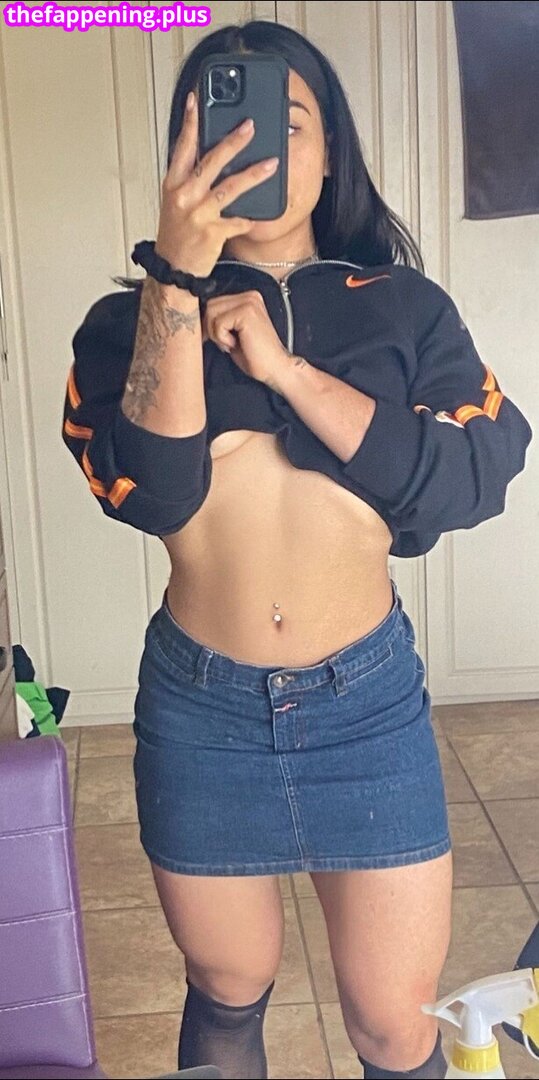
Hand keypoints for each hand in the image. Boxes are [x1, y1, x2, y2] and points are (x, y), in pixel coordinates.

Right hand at [155, 91, 279, 276]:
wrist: (173, 272)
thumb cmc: (174, 237)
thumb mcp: (174, 203)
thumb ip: (189, 180)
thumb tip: (210, 157)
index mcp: (172, 184)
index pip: (182, 146)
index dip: (190, 122)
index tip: (197, 100)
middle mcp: (184, 196)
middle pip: (211, 161)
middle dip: (233, 141)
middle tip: (250, 126)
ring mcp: (199, 215)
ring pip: (231, 187)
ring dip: (254, 174)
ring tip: (272, 163)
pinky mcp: (213, 233)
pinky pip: (239, 221)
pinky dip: (250, 219)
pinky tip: (259, 216)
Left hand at [203, 290, 291, 386]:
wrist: (275, 368)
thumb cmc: (255, 356)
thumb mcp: (233, 334)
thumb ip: (221, 321)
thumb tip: (199, 319)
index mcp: (247, 299)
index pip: (214, 302)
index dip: (209, 322)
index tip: (214, 339)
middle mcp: (249, 296)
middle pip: (210, 305)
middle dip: (210, 328)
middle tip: (224, 344)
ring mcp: (249, 302)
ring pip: (212, 312)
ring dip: (216, 334)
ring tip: (232, 344)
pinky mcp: (246, 312)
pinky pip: (219, 323)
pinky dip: (222, 338)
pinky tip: (236, 344)